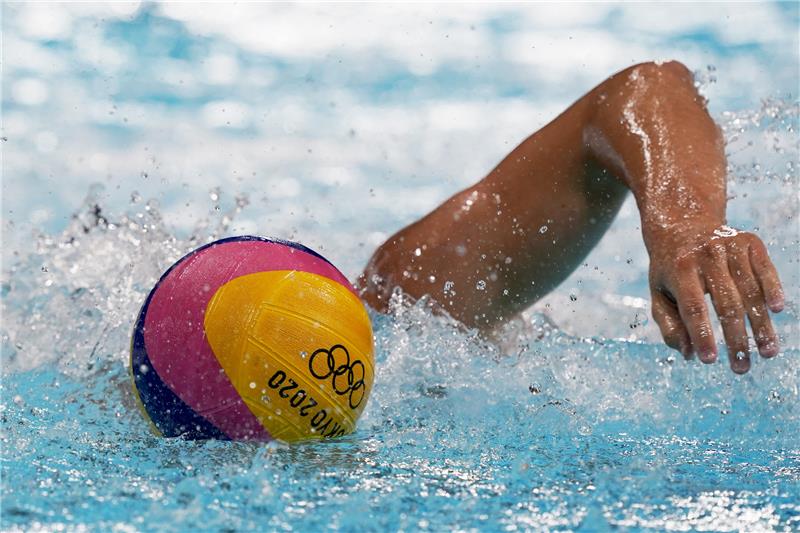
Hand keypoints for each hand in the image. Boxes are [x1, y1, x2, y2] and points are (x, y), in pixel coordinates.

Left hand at [647, 223, 783, 373]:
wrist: (683, 223)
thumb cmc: (671, 269)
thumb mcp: (659, 294)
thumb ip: (669, 325)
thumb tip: (689, 354)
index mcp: (680, 269)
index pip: (692, 307)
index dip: (701, 334)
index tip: (710, 360)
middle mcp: (706, 255)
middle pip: (725, 304)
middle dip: (736, 339)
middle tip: (742, 368)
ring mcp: (730, 246)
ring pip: (750, 291)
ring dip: (761, 325)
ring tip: (768, 352)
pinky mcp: (750, 242)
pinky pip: (765, 269)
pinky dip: (772, 289)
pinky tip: (776, 311)